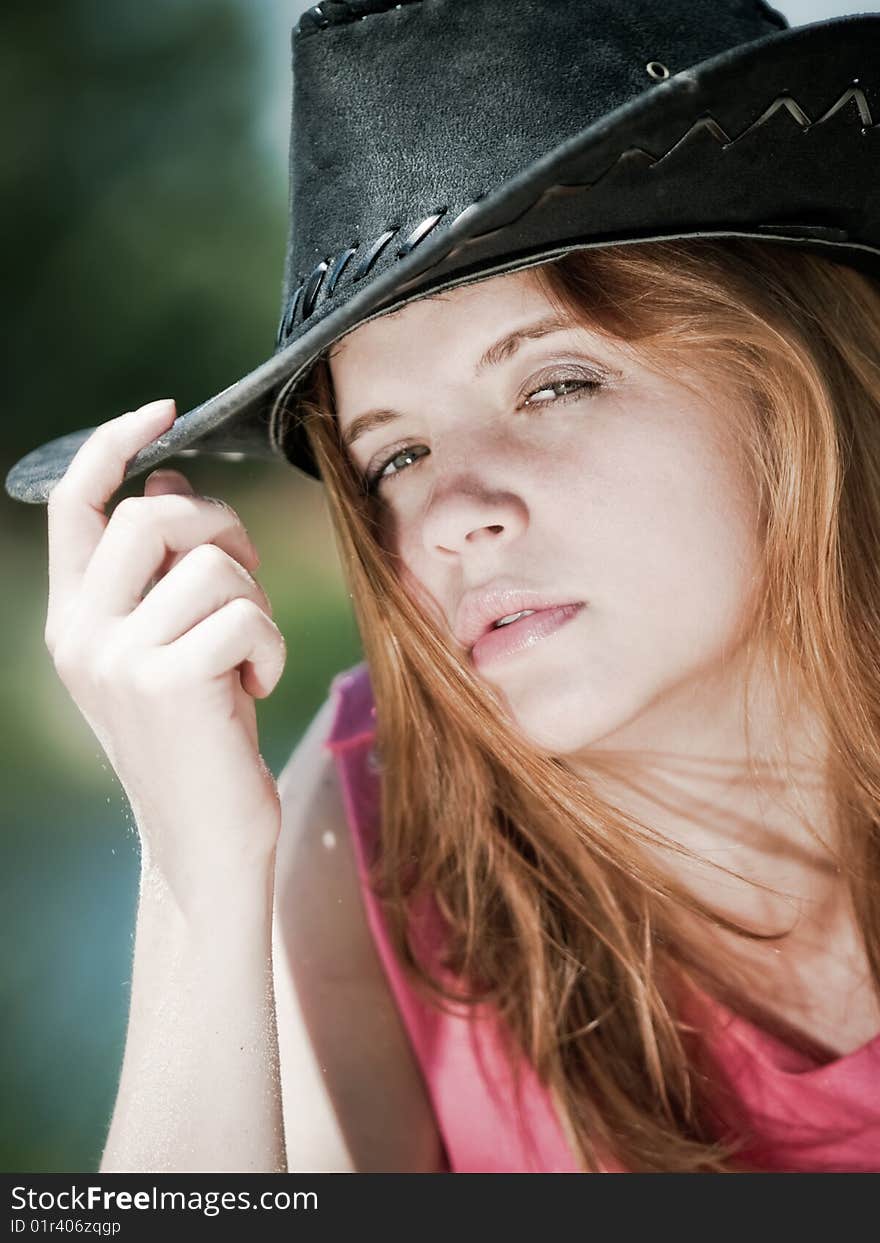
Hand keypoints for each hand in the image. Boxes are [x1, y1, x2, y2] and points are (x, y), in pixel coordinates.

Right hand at [44, 399, 286, 906]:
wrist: (202, 843)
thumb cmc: (198, 739)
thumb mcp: (166, 649)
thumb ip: (157, 573)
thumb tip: (167, 480)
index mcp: (73, 618)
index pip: (74, 504)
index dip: (115, 444)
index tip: (164, 408)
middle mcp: (80, 633)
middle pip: (155, 515)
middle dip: (223, 531)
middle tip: (246, 581)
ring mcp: (116, 658)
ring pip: (212, 565)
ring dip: (257, 604)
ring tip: (249, 659)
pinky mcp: (165, 683)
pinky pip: (245, 614)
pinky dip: (271, 647)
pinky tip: (258, 689)